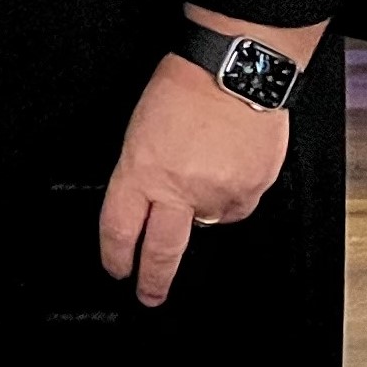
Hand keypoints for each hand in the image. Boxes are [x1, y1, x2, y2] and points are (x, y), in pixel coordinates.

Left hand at [96, 52, 291, 309]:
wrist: (236, 70)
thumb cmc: (185, 88)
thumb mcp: (141, 130)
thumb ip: (145, 174)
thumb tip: (155, 204)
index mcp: (141, 170)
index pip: (119, 229)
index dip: (115, 257)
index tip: (118, 269)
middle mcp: (178, 189)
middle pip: (161, 253)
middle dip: (153, 281)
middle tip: (149, 296)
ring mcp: (217, 193)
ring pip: (207, 224)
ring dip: (202, 209)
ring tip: (205, 168)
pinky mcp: (250, 192)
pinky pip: (237, 207)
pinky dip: (232, 195)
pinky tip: (229, 165)